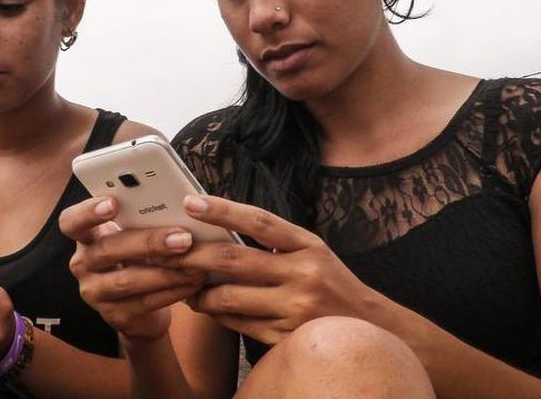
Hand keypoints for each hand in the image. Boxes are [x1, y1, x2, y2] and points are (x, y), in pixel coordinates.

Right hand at [58, 196, 205, 341]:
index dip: (88, 212)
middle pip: (107, 249)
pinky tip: (193, 282)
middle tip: (183, 238)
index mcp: (86, 236)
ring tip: (196, 264)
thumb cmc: (140, 258)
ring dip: (166, 272)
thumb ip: (143, 220)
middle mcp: (83, 264)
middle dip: (148, 242)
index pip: (71, 221)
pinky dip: (172, 291)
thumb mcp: (135, 236)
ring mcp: (95, 293)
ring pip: (127, 280)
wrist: (142, 308)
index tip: (113, 203)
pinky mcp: (114, 316)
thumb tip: (180, 205)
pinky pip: (144, 303)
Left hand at [163, 195, 378, 345]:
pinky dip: (217, 315)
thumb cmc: (333, 284)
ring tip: (184, 285)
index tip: (191, 202)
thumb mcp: (313, 252)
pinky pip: (239, 325)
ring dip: (199, 292)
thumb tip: (222, 231)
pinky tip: (207, 307)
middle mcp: (303, 275)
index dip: (222, 210)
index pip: (259, 222)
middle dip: (194, 256)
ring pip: (229, 298)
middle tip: (169, 251)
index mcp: (308, 246)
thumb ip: (276, 242)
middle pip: (234, 261)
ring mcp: (294, 309)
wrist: (371, 329)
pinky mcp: (286, 338)